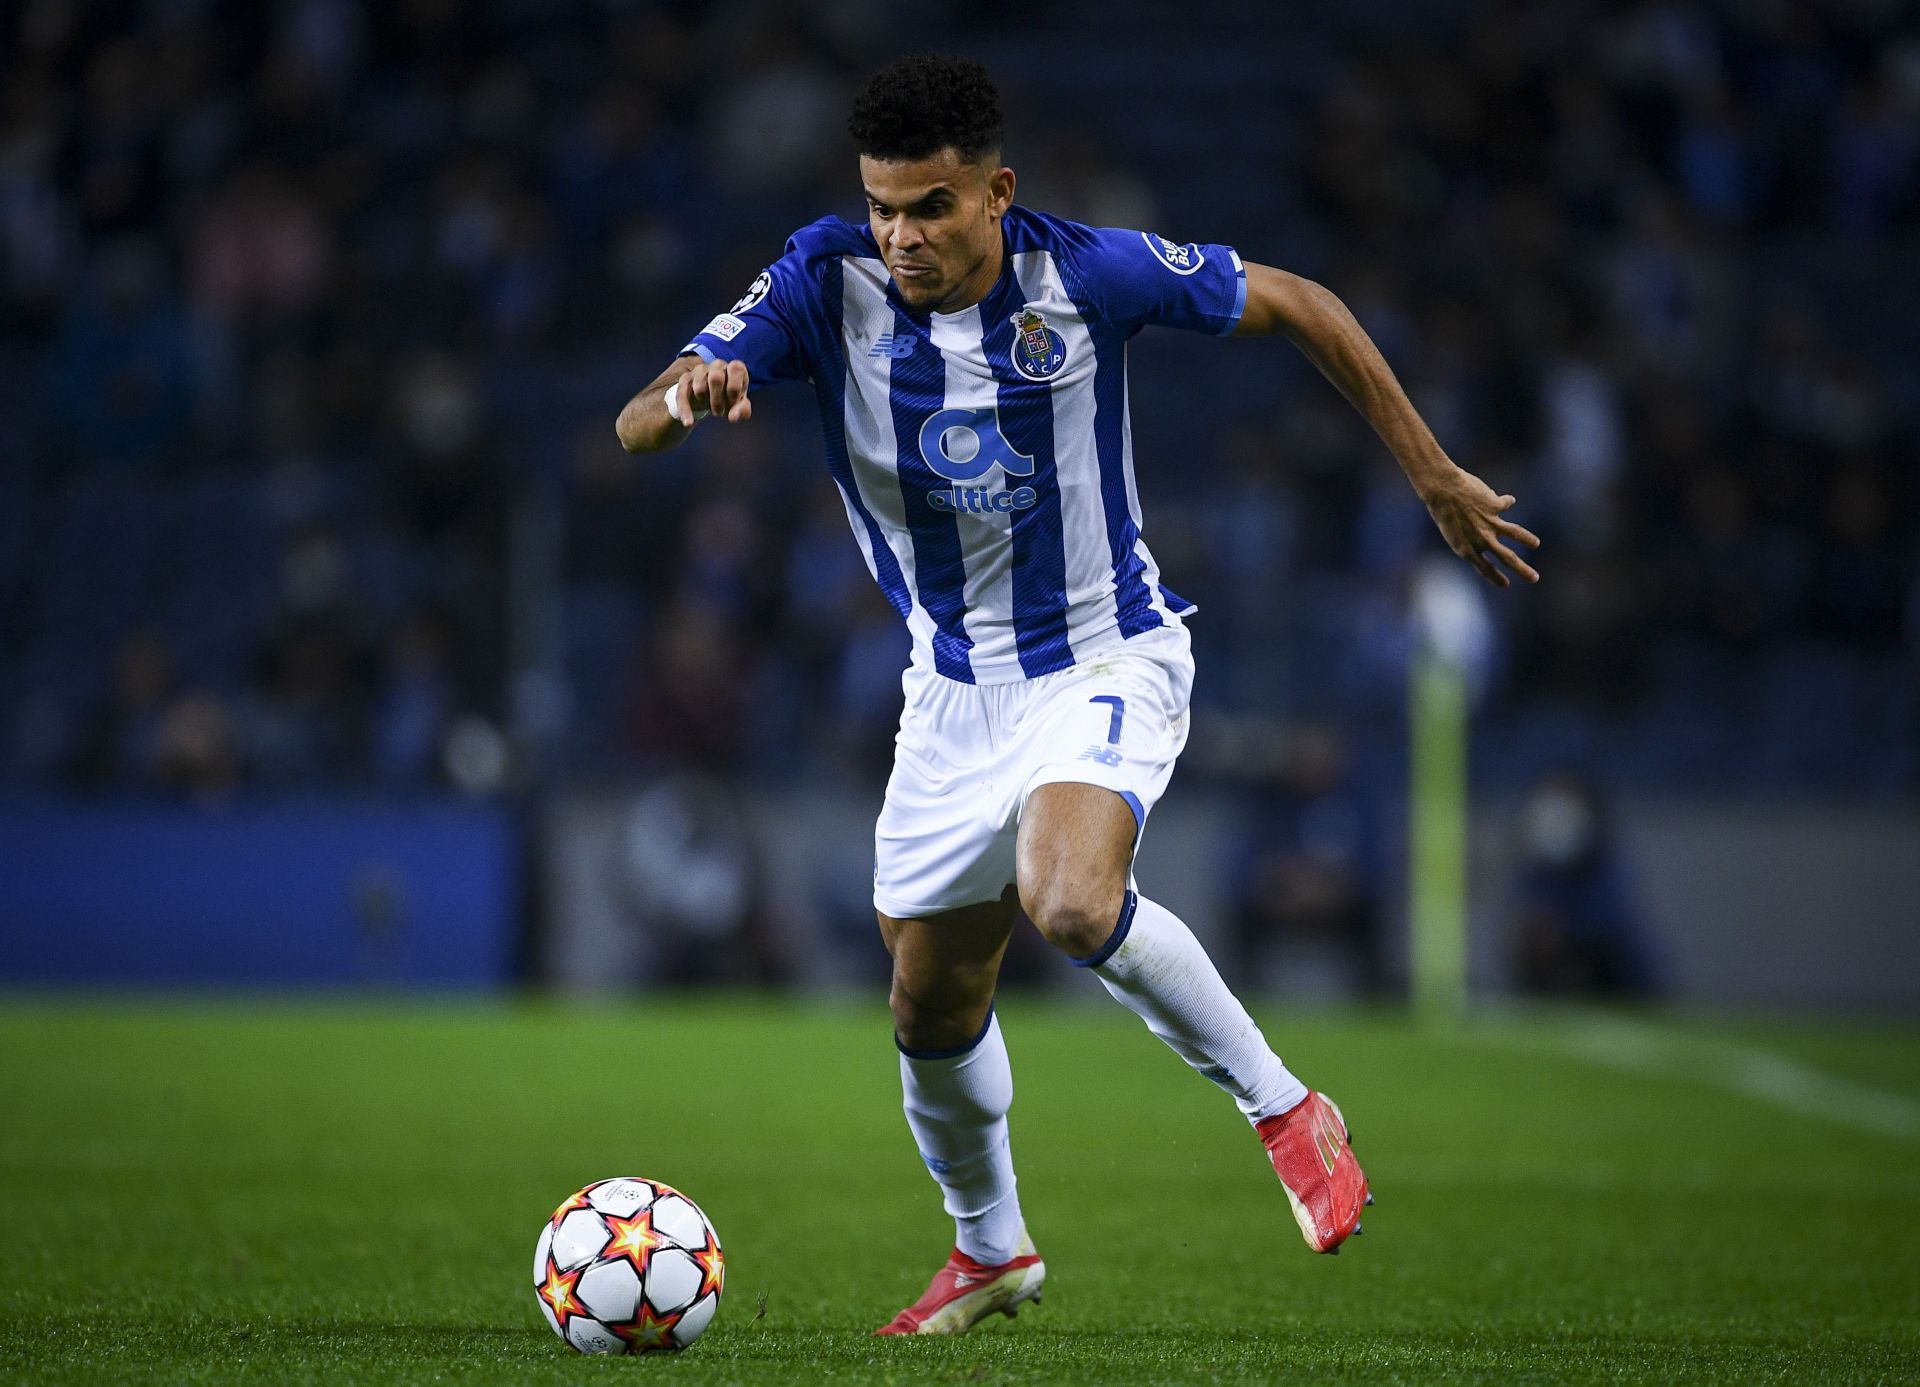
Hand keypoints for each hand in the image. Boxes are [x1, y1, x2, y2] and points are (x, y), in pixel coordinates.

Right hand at [677, 358, 752, 425]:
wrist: (708, 399)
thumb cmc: (728, 399)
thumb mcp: (739, 406)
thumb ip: (742, 410)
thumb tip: (733, 417)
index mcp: (733, 368)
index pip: (736, 368)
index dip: (734, 387)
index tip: (733, 402)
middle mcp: (717, 366)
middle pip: (716, 378)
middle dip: (718, 400)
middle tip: (719, 412)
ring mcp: (700, 371)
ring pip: (699, 387)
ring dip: (705, 402)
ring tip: (709, 407)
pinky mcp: (685, 380)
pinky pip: (682, 394)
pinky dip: (685, 410)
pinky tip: (688, 423)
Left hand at [1419, 467, 1541, 587]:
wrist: (1441, 489)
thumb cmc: (1443, 510)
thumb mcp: (1453, 531)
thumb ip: (1472, 537)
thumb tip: (1492, 534)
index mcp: (1466, 549)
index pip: (1484, 568)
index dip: (1495, 577)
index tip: (1506, 585)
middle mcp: (1481, 539)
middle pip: (1507, 558)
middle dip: (1522, 569)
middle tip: (1534, 578)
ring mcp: (1490, 523)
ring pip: (1515, 533)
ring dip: (1527, 539)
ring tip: (1535, 544)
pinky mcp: (1496, 506)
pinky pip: (1506, 503)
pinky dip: (1507, 501)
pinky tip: (1509, 500)